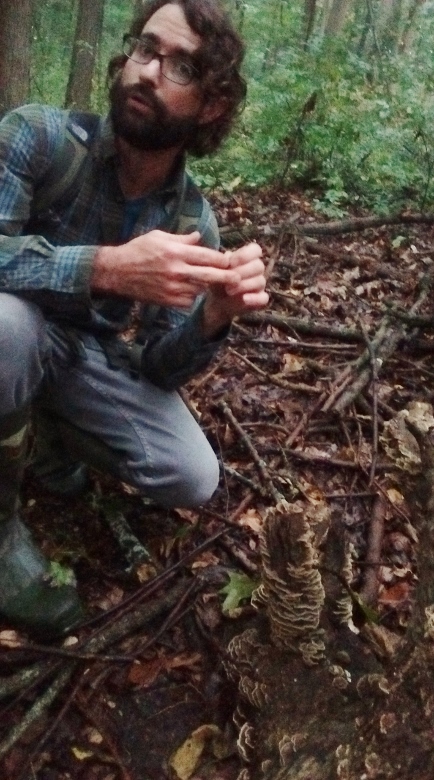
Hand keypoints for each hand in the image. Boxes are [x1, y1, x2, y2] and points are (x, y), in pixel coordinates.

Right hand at [91, 230, 240, 307]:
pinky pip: (188, 301)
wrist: (117, 272)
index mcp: (176, 252)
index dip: (223, 259)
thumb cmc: (138, 250)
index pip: (208, 256)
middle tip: (238, 278)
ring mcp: (172, 287)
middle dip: (227, 277)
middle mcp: (176, 270)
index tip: (231, 260)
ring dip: (207, 287)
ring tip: (210, 283)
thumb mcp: (159, 237)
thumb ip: (182, 239)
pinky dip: (192, 296)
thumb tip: (200, 237)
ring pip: (200, 289)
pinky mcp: (167, 300)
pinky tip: (190, 290)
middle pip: (210, 275)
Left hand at [202, 242, 268, 337]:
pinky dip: (254, 298)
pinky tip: (244, 299)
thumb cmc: (217, 282)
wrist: (215, 303)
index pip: (256, 250)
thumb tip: (227, 258)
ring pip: (260, 281)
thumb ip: (223, 263)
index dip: (245, 255)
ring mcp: (259, 285)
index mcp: (248, 258)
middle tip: (228, 280)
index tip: (231, 262)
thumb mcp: (216, 271)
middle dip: (243, 272)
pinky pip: (264, 298)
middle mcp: (256, 270)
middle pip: (259, 266)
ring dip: (244, 285)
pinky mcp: (260, 299)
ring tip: (229, 291)